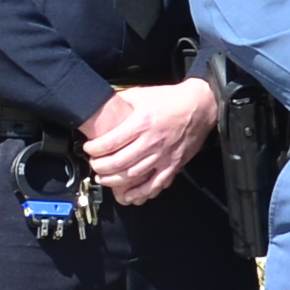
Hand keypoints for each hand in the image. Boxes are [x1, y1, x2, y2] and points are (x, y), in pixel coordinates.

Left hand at [79, 80, 224, 208]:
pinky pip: (155, 184)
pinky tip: (129, 195)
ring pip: (133, 175)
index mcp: (141, 123)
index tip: (89, 149)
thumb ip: (121, 101)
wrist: (201, 106)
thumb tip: (101, 105)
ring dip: (114, 181)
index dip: (94, 149)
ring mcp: (163, 155)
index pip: (110, 142)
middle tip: (94, 165)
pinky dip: (141, 192)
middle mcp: (151, 141)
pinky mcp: (173, 164)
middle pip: (118, 162)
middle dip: (100, 167)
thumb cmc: (171, 99)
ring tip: (104, 178)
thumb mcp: (142, 94)